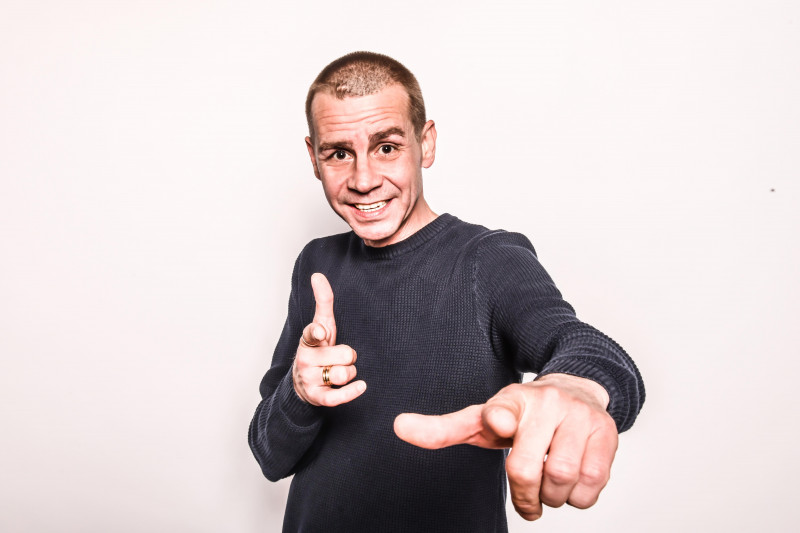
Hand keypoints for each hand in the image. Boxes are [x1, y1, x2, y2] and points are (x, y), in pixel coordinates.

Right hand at [292, 273, 366, 405]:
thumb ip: (322, 301)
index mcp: (307, 340)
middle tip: (340, 358)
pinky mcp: (317, 397)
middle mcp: (305, 359)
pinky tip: (361, 386)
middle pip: (344, 355)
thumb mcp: (321, 325)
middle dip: (349, 357)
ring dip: (349, 373)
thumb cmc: (318, 349)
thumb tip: (317, 275)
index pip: (310, 334)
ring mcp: (310, 379)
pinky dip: (351, 392)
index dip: (317, 333)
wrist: (303, 383)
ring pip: (344, 374)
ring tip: (341, 371)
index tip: (322, 333)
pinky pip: (337, 397)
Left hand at [394, 374, 616, 520]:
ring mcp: (578, 417)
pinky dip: (578, 497)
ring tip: (549, 485)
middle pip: (525, 468)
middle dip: (524, 496)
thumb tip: (399, 426)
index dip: (500, 418)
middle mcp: (545, 403)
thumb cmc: (522, 415)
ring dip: (552, 497)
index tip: (499, 423)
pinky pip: (590, 485)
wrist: (577, 391)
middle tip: (526, 499)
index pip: (501, 409)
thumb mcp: (481, 420)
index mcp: (510, 399)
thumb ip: (443, 429)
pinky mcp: (606, 433)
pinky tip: (572, 482)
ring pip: (561, 480)